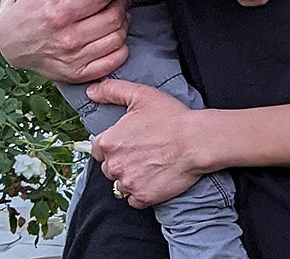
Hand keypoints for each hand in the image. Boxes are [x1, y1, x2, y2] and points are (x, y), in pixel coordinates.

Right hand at [0, 0, 130, 82]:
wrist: (11, 43)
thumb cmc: (30, 9)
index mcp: (60, 15)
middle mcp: (68, 39)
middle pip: (113, 18)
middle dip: (122, 3)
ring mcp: (74, 60)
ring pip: (117, 38)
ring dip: (124, 23)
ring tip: (118, 14)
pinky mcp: (77, 75)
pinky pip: (113, 62)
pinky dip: (121, 47)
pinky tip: (114, 35)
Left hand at [87, 80, 206, 207]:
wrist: (197, 141)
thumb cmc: (172, 118)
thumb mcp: (141, 95)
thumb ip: (112, 91)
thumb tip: (91, 90)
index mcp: (110, 142)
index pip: (98, 149)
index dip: (113, 145)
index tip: (128, 142)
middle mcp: (114, 165)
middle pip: (109, 167)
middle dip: (121, 161)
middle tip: (142, 152)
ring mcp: (128, 183)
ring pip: (120, 185)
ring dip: (130, 177)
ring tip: (150, 165)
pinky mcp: (142, 197)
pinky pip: (133, 199)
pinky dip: (141, 192)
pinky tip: (154, 178)